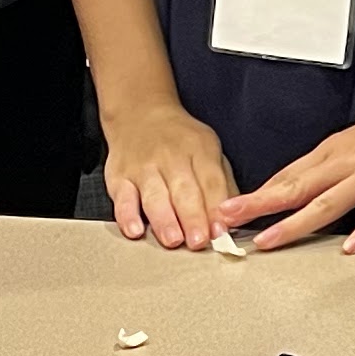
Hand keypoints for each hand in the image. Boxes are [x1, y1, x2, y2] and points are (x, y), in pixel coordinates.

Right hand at [101, 98, 239, 248]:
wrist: (140, 114)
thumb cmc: (181, 141)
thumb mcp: (209, 151)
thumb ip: (223, 185)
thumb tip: (235, 220)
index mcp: (199, 151)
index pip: (210, 181)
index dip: (216, 208)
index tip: (221, 231)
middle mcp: (171, 158)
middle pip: (184, 191)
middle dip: (192, 218)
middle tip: (199, 241)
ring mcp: (144, 168)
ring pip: (155, 197)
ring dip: (164, 220)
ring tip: (173, 240)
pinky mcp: (120, 177)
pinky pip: (122, 198)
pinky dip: (127, 215)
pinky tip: (134, 230)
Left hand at [221, 88, 354, 254]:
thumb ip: (330, 164)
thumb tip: (301, 186)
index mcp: (334, 149)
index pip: (287, 175)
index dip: (256, 194)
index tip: (229, 208)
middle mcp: (347, 162)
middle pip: (294, 187)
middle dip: (256, 205)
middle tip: (226, 219)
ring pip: (325, 203)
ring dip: (293, 223)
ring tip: (268, 240)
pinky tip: (348, 247)